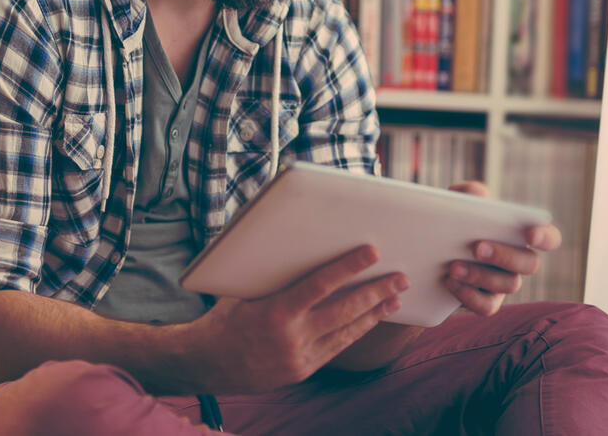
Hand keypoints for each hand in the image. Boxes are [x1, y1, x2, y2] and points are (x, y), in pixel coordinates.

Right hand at [187, 245, 407, 392]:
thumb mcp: (243, 288)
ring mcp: (300, 358)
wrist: (207, 362)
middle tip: (400, 276)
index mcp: (275, 312)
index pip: (320, 285)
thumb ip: (274, 271)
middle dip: (376, 291)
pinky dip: (358, 330)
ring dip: (374, 312)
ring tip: (396, 295)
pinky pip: (338, 346)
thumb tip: (297, 236)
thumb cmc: (224, 315)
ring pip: (347, 331)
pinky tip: (372, 317)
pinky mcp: (304, 369)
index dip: (349, 267)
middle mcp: (292, 338)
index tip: (372, 252)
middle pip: (344, 310)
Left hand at [442, 181, 561, 315]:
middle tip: (477, 247)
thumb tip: (479, 196)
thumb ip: (468, 193)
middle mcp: (519, 261)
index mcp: (520, 234)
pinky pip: (487, 306)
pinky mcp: (486, 301)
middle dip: (505, 256)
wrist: (431, 246)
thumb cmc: (453, 219)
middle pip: (529, 264)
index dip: (545, 237)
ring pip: (509, 285)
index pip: (549, 238)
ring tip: (453, 266)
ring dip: (480, 275)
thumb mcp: (456, 202)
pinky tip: (449, 282)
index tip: (529, 234)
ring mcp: (504, 283)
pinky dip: (468, 295)